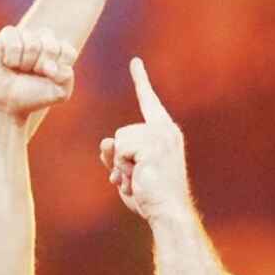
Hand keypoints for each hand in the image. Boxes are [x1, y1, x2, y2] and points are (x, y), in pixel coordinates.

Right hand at [0, 26, 77, 119]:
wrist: (7, 100)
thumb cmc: (35, 94)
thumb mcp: (59, 92)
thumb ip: (66, 77)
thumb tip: (50, 66)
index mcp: (61, 52)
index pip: (68, 52)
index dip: (59, 67)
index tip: (50, 77)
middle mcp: (45, 40)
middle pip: (51, 46)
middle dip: (42, 66)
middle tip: (33, 73)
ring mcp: (27, 36)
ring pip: (32, 44)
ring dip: (26, 63)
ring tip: (21, 69)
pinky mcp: (8, 35)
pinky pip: (14, 42)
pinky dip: (12, 58)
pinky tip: (9, 63)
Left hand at [99, 58, 190, 220]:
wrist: (169, 213)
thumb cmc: (152, 197)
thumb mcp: (128, 171)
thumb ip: (115, 154)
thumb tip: (105, 142)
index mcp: (166, 134)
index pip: (149, 102)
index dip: (141, 81)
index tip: (135, 62)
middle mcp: (166, 131)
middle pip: (121, 133)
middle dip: (122, 159)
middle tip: (140, 178)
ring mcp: (161, 137)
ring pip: (118, 141)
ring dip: (122, 165)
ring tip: (141, 179)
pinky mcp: (152, 145)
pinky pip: (120, 149)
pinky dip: (123, 167)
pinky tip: (139, 178)